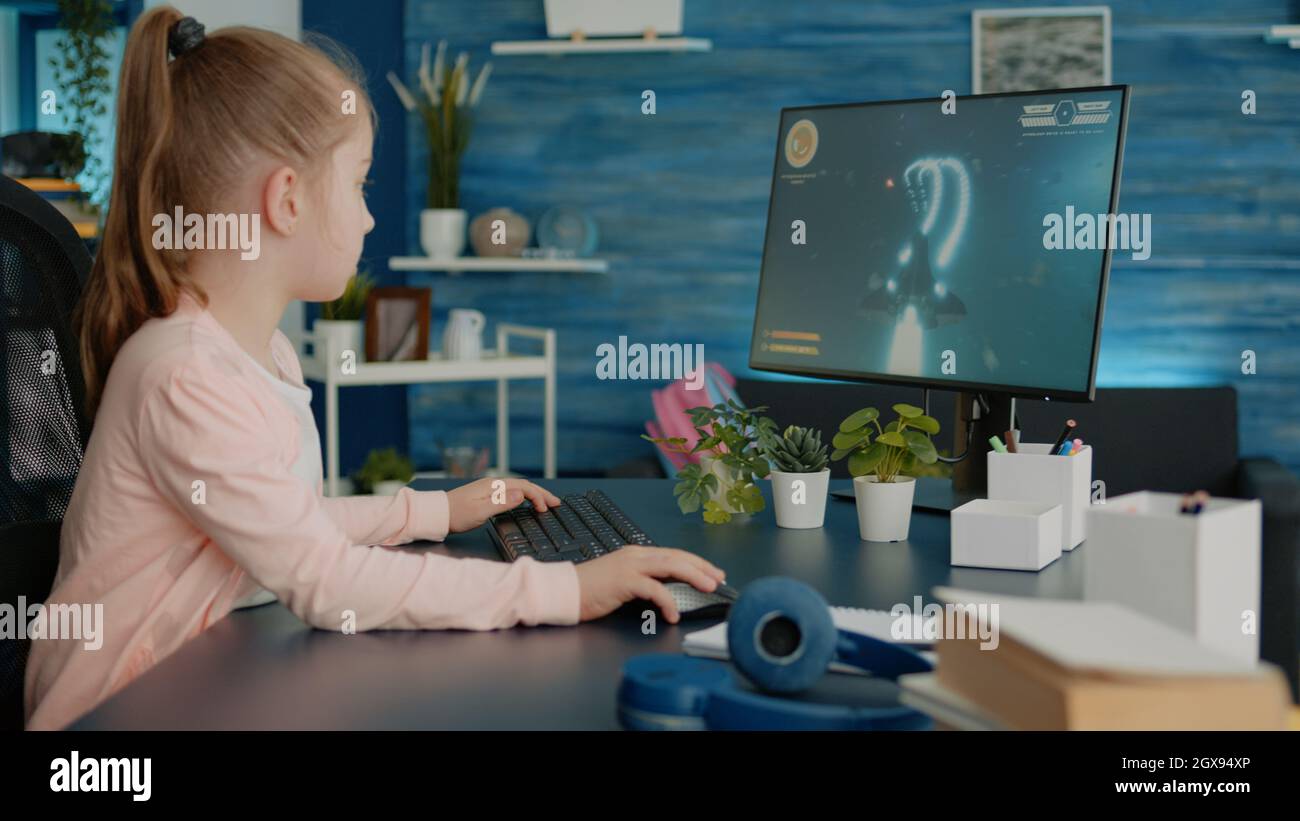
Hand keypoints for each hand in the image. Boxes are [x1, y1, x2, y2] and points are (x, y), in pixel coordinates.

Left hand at [446, 477, 561, 533]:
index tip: (546, 509)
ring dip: (534, 494)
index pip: (523, 487)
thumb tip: (522, 494)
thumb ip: (502, 503)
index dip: (538, 497)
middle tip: (557, 503)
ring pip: (518, 488)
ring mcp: (490, 489)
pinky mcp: (486, 495)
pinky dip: (523, 496)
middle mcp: (493, 484)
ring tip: (546, 503)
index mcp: (494, 486)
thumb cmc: (456, 515)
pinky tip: (525, 502)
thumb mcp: (480, 512)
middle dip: (541, 493)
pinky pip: (511, 492)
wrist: (436, 514)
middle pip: (523, 485)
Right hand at [574, 546, 726, 623]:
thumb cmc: (589, 590)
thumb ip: (643, 581)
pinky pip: (654, 589)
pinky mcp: (624, 581)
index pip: (673, 554)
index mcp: (636, 554)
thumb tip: (666, 590)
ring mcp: (630, 566)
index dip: (696, 562)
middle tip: (719, 578)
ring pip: (671, 565)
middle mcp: (636, 556)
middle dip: (701, 567)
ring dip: (693, 576)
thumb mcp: (622, 582)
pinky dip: (667, 601)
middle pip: (677, 556)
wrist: (564, 591)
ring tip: (709, 587)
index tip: (712, 572)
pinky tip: (673, 614)